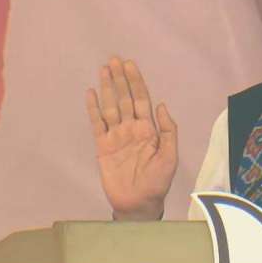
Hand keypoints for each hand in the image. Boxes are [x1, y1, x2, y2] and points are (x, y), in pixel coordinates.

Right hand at [85, 57, 177, 219]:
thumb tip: (161, 105)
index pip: (141, 99)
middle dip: (120, 79)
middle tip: (114, 59)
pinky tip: (91, 93)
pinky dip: (93, 109)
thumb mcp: (170, 155)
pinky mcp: (103, 146)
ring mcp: (116, 136)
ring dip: (107, 88)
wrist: (139, 202)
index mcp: (149, 128)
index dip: (136, 82)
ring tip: (103, 70)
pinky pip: (97, 124)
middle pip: (124, 98)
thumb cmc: (158, 180)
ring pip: (111, 107)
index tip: (130, 65)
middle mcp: (131, 128)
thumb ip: (168, 130)